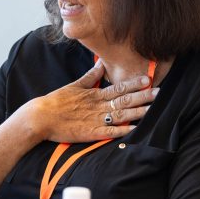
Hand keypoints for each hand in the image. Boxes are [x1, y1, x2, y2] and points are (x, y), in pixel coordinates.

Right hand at [24, 60, 157, 142]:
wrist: (40, 117)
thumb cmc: (56, 101)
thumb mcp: (74, 85)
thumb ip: (89, 76)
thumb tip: (100, 65)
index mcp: (95, 94)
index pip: (118, 88)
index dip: (134, 84)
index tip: (147, 80)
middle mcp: (98, 105)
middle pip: (124, 100)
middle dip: (142, 97)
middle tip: (159, 93)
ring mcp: (96, 119)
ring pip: (121, 115)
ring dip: (137, 112)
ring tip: (152, 110)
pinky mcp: (91, 133)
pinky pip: (109, 131)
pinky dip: (122, 130)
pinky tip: (134, 129)